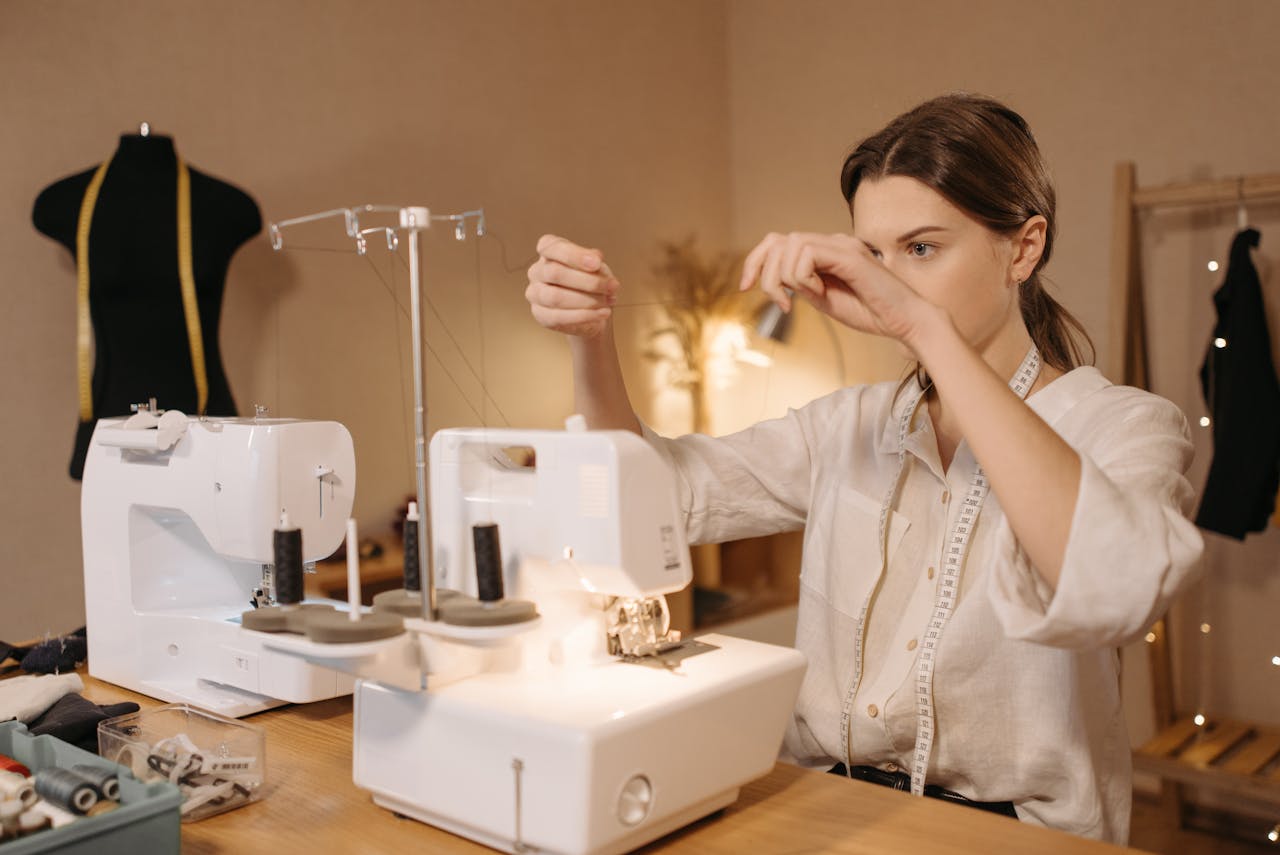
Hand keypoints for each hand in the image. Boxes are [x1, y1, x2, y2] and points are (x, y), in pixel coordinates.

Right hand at [526, 234, 618, 338]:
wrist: (590, 310)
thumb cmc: (590, 282)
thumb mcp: (596, 267)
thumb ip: (594, 261)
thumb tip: (595, 257)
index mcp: (548, 251)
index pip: (552, 247)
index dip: (574, 254)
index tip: (597, 262)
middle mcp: (536, 271)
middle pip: (555, 273)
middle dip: (588, 281)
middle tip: (613, 287)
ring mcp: (535, 294)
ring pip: (556, 297)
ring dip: (587, 301)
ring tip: (609, 301)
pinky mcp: (541, 315)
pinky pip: (559, 317)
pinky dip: (585, 316)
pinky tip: (603, 313)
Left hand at [738, 232, 944, 349]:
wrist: (905, 322)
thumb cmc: (871, 313)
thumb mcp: (825, 300)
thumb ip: (803, 285)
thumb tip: (778, 279)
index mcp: (826, 252)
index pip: (778, 242)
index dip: (755, 261)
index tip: (744, 287)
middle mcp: (833, 242)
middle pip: (776, 240)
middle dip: (763, 271)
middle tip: (780, 303)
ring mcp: (842, 246)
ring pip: (789, 246)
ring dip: (785, 278)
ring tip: (803, 300)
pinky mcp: (850, 255)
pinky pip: (807, 255)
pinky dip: (803, 277)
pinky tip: (819, 292)